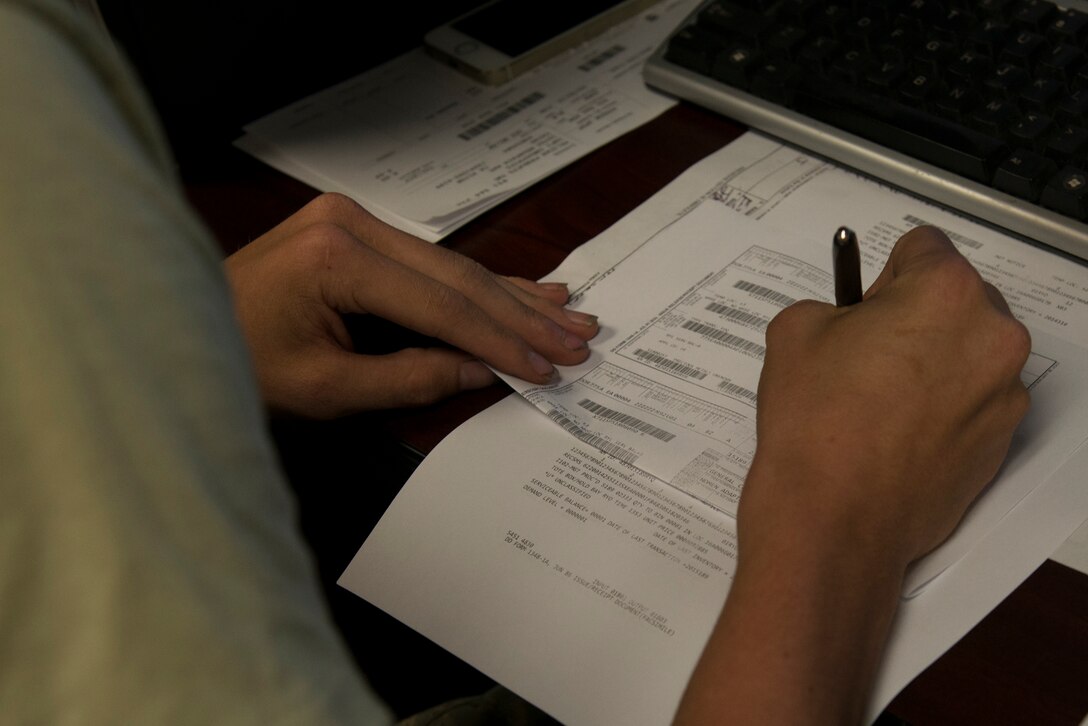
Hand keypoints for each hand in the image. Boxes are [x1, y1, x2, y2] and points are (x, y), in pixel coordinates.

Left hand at [224, 193, 597, 417]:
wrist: (178, 331)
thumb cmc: (240, 366)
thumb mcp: (326, 390)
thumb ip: (411, 378)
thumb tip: (483, 369)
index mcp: (338, 257)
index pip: (443, 306)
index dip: (501, 341)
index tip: (548, 367)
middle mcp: (350, 223)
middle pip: (458, 277)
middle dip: (522, 314)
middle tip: (580, 338)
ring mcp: (351, 220)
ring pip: (452, 266)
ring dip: (511, 295)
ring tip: (567, 314)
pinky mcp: (353, 230)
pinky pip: (429, 263)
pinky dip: (475, 285)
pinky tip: (520, 288)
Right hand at [674, 226, 1030, 724]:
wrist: (833, 522)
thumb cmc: (813, 422)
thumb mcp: (794, 332)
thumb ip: (833, 305)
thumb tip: (852, 321)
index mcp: (946, 292)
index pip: (922, 245)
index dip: (882, 272)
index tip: (863, 303)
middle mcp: (992, 335)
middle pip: (956, 298)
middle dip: (915, 315)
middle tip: (864, 355)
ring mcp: (1004, 394)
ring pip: (967, 352)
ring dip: (933, 361)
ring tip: (877, 402)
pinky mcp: (1002, 443)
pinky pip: (972, 402)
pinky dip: (942, 407)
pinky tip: (895, 436)